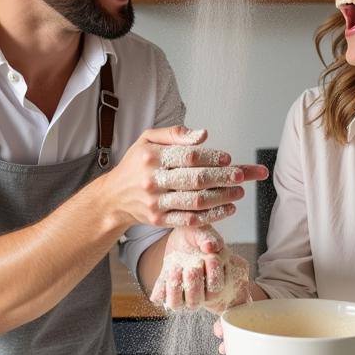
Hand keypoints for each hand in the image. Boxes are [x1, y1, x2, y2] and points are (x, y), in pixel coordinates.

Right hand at [102, 125, 267, 229]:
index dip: (211, 157)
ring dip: (222, 197)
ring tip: (239, 191)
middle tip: (242, 176)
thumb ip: (175, 134)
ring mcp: (156, 203)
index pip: (187, 157)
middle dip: (223, 178)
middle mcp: (153, 180)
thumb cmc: (136, 163)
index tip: (228, 159)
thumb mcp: (148, 139)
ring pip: (195, 201)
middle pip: (195, 180)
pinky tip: (227, 208)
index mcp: (151, 157)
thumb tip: (203, 135)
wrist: (113, 197)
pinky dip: (212, 215)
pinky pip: (190, 220)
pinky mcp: (159, 220)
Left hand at [150, 227, 250, 312]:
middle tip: (191, 267)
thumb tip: (210, 247)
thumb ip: (210, 238)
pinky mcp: (165, 289)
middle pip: (194, 302)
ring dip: (174, 288)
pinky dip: (159, 288)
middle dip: (192, 284)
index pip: (214, 290)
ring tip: (175, 268)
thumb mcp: (205, 232)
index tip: (209, 259)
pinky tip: (165, 273)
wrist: (183, 237)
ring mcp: (180, 293)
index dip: (213, 277)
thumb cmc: (198, 238)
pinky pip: (159, 298)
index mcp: (213, 281)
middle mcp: (197, 292)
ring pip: (175, 304)